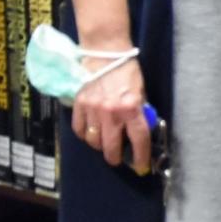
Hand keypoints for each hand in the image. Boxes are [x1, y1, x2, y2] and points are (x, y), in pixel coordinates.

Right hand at [69, 55, 152, 174]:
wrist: (105, 54)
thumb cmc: (127, 71)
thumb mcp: (141, 91)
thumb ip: (140, 111)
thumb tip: (140, 131)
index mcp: (131, 108)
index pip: (138, 139)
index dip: (141, 157)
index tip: (142, 167)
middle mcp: (111, 112)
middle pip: (111, 148)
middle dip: (116, 158)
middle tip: (119, 158)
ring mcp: (92, 110)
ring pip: (94, 142)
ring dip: (100, 146)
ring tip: (105, 143)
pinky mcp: (79, 106)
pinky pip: (80, 130)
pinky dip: (86, 135)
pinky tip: (92, 133)